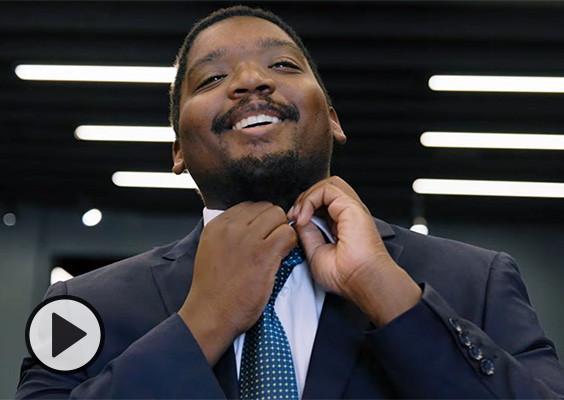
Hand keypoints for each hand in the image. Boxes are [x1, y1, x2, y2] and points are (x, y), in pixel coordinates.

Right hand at [178, 202, 296, 364]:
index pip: (249, 206)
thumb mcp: (210, 250)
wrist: (211, 313)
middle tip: (274, 239)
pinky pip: (287, 234)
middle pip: (266, 208)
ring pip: (279, 217)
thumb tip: (248, 226)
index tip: (264, 230)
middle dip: (274, 222)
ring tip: (279, 247)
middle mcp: (232, 228)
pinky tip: (283, 254)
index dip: (261, 218)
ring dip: (283, 230)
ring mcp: (248, 240)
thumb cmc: (212, 289)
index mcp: (217, 226)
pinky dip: (290, 242)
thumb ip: (226, 234)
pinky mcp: (264, 255)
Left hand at [288, 176, 420, 325]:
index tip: (293, 222)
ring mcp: (351, 208)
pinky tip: (304, 217)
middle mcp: (348, 214)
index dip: (303, 208)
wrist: (362, 280)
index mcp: (342, 224)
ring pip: (327, 184)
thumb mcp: (316, 252)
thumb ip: (308, 232)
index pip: (321, 203)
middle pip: (324, 190)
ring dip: (307, 196)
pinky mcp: (351, 206)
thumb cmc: (346, 275)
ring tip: (299, 214)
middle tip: (294, 216)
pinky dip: (310, 200)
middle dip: (304, 199)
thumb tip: (298, 219)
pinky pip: (326, 189)